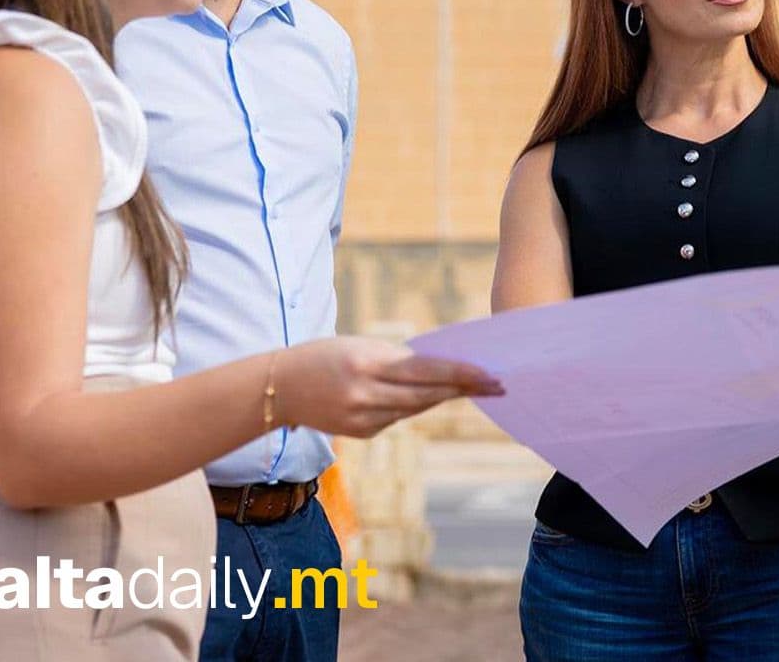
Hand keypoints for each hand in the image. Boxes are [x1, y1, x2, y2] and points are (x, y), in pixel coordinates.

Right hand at [272, 337, 502, 438]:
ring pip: (415, 408)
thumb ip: (398, 359)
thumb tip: (441, 369)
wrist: (280, 388)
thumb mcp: (360, 346)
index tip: (490, 374)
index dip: (460, 374)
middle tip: (498, 384)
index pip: (424, 371)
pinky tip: (429, 396)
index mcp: (366, 364)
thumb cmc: (325, 356)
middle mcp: (364, 394)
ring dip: (444, 397)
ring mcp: (362, 418)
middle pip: (427, 395)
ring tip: (475, 387)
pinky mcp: (361, 432)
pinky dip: (413, 405)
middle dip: (464, 389)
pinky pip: (398, 417)